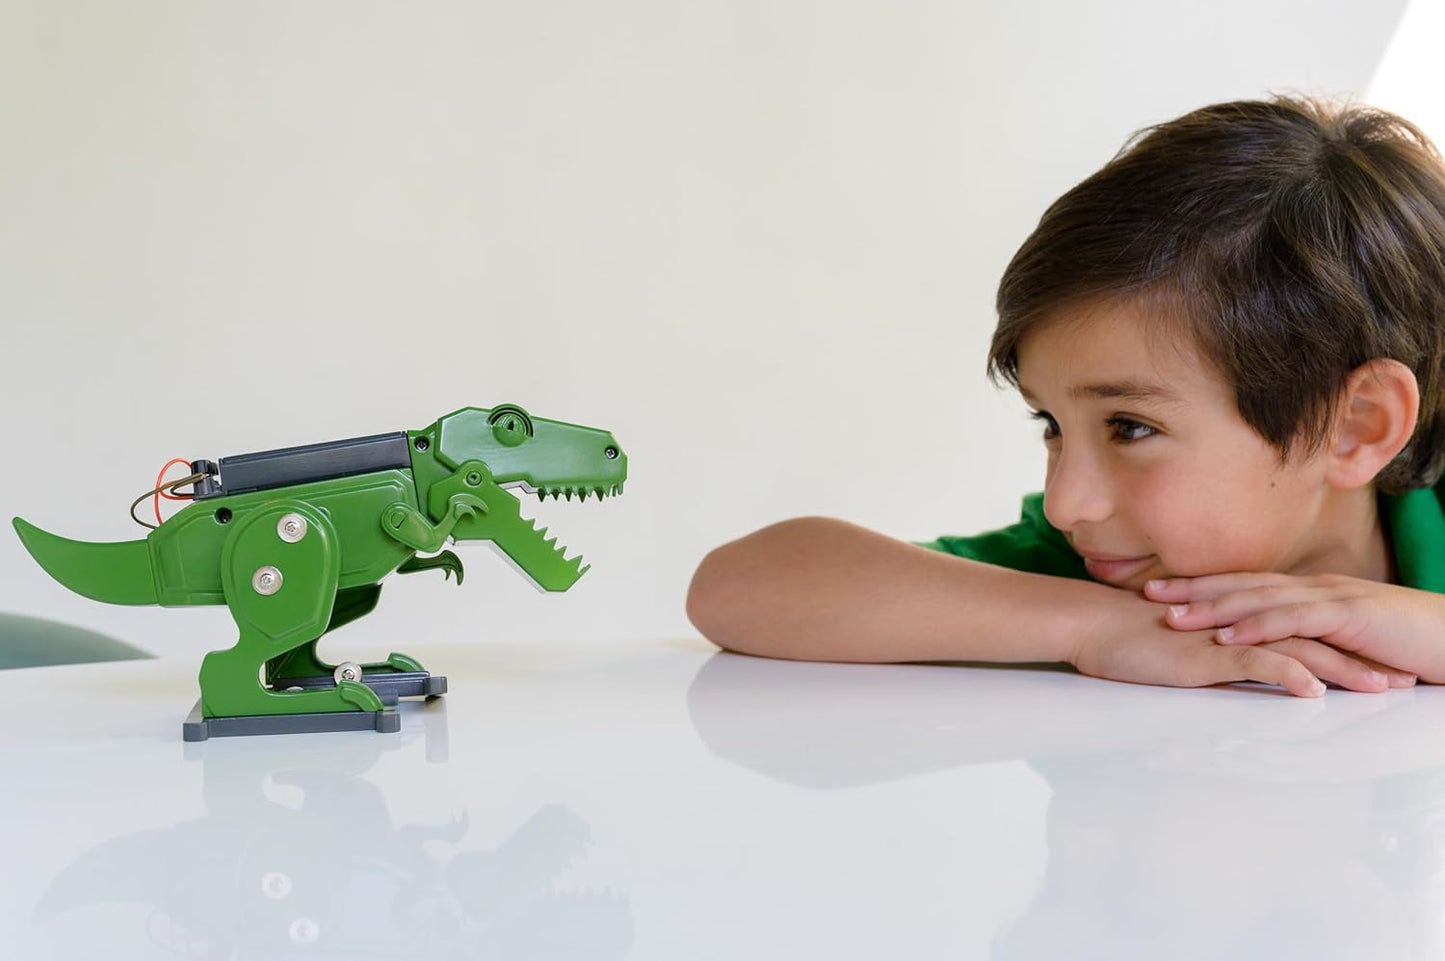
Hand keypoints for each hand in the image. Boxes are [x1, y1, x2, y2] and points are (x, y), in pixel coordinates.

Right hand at [1071, 591, 1409, 696]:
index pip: (1301, 634)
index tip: (1378, 667)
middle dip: (1360, 659)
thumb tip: (1240, 678)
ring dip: (1341, 669)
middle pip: (1313, 640)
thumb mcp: (1183, 652)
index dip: (1342, 648)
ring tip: (1379, 688)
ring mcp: (1225, 639)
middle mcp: (1240, 627)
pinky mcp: (1205, 655)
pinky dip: (1287, 674)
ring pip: (1296, 651)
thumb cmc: (1128, 640)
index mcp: (1237, 625)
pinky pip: (1254, 664)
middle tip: (1401, 679)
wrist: (1092, 624)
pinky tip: (1314, 690)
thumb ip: (1215, 660)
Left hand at [1146, 572, 1438, 682]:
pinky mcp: (1348, 617)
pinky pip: (1293, 620)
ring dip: (1213, 607)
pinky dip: (1257, 626)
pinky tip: (1228, 636)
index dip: (1201, 586)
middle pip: (1241, 584)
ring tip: (1172, 616)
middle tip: (1146, 593)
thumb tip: (1271, 652)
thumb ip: (1307, 639)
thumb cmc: (1402, 644)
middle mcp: (1313, 587)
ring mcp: (1330, 598)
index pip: (1246, 585)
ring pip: (1259, 599)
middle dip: (1192, 588)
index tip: (1159, 589)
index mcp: (1310, 591)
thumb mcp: (1344, 640)